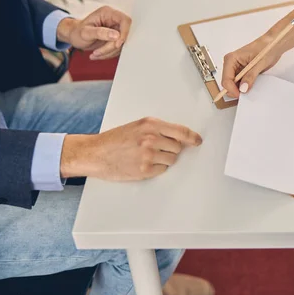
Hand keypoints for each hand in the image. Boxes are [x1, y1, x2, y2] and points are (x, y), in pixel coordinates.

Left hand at [57, 6, 131, 59]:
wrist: (74, 36)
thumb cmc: (77, 31)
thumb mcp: (86, 32)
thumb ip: (100, 33)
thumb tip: (116, 35)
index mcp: (108, 13)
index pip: (125, 20)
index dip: (124, 33)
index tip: (117, 44)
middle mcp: (114, 20)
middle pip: (124, 34)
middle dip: (112, 46)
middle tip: (99, 52)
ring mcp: (115, 30)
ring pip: (121, 44)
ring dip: (109, 52)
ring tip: (95, 53)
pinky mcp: (115, 39)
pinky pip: (118, 49)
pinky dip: (109, 54)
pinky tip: (98, 54)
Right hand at [60, 117, 202, 180]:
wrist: (96, 153)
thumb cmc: (116, 139)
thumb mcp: (138, 127)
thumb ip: (159, 130)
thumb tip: (180, 138)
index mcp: (151, 125)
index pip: (181, 131)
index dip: (193, 137)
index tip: (197, 141)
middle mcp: (151, 139)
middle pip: (177, 147)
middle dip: (170, 149)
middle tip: (156, 149)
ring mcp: (148, 155)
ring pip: (171, 160)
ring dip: (164, 160)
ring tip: (147, 156)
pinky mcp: (144, 170)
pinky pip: (162, 170)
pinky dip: (156, 169)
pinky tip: (142, 164)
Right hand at [221, 35, 282, 97]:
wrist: (273, 44)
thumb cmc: (266, 48)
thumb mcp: (259, 63)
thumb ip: (250, 76)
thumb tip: (243, 88)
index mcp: (231, 59)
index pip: (226, 79)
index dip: (232, 89)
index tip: (241, 95)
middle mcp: (231, 64)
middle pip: (227, 83)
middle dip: (235, 90)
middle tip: (246, 94)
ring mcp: (236, 68)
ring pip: (233, 85)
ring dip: (240, 89)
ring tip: (250, 89)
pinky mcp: (242, 72)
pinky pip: (240, 83)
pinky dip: (244, 87)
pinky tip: (251, 86)